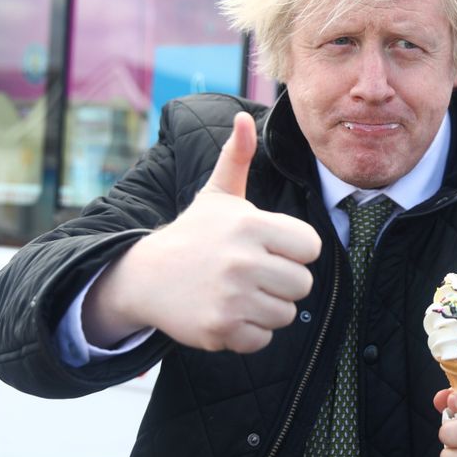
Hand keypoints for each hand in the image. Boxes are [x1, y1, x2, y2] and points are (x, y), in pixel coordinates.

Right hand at [86, 111, 321, 352]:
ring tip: (240, 293)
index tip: (271, 249)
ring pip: (286, 314)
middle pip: (302, 284)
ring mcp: (231, 297)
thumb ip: (236, 157)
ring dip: (267, 308)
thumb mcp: (217, 195)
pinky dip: (249, 333)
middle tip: (254, 275)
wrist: (144, 276)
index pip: (312, 247)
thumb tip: (244, 117)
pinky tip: (228, 313)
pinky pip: (263, 338)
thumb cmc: (193, 234)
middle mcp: (243, 260)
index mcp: (251, 224)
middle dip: (283, 282)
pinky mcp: (220, 329)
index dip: (295, 250)